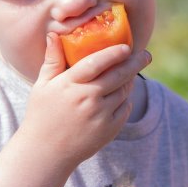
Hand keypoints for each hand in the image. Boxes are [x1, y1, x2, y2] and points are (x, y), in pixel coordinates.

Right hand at [20, 33, 150, 164]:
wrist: (45, 152)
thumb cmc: (41, 115)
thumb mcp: (42, 86)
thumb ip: (52, 60)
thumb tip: (54, 34)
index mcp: (70, 84)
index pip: (96, 62)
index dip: (114, 53)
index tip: (126, 46)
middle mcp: (87, 98)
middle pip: (118, 75)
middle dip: (135, 62)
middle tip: (146, 55)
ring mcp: (100, 115)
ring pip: (123, 91)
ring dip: (129, 81)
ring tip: (129, 74)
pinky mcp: (109, 129)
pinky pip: (125, 108)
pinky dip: (124, 100)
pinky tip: (120, 95)